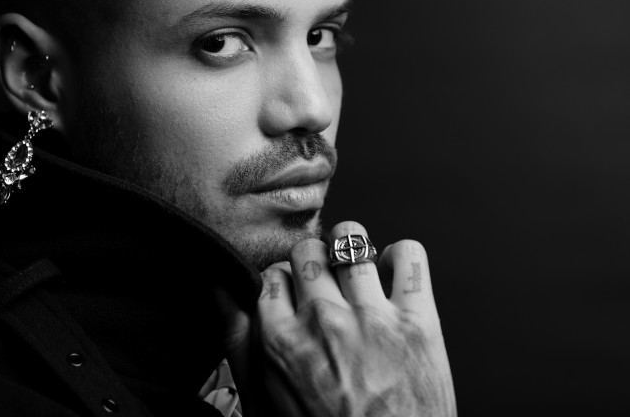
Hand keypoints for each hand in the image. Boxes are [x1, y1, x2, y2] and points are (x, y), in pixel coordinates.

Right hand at [223, 221, 455, 416]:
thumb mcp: (261, 402)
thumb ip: (238, 340)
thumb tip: (220, 289)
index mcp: (280, 341)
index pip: (271, 275)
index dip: (282, 285)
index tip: (293, 297)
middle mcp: (323, 321)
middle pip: (307, 251)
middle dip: (313, 264)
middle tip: (324, 286)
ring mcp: (372, 318)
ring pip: (351, 239)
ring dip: (351, 250)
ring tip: (357, 272)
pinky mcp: (418, 322)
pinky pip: (409, 254)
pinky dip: (402, 255)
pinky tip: (392, 273)